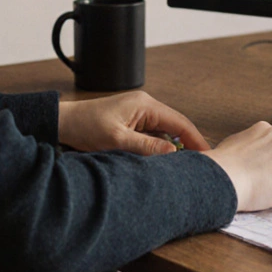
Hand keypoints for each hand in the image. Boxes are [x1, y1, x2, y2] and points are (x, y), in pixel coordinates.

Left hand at [58, 91, 211, 155]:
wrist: (63, 122)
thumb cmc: (86, 126)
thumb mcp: (117, 139)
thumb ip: (146, 146)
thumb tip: (173, 152)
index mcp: (145, 105)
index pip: (179, 122)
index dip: (195, 139)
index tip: (208, 155)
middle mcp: (145, 106)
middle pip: (175, 126)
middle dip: (187, 145)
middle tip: (200, 165)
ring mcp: (138, 114)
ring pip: (164, 132)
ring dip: (172, 148)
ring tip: (183, 167)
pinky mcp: (131, 123)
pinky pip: (152, 135)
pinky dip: (159, 147)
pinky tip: (162, 161)